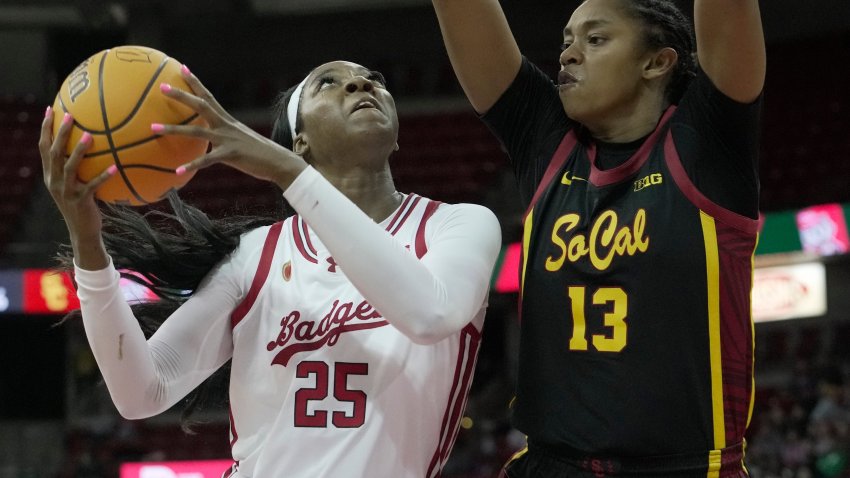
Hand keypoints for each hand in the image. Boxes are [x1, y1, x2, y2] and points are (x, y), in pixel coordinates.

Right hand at [39, 107, 114, 268]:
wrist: (82, 230)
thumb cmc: (82, 203)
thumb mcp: (73, 184)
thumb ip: (76, 166)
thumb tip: (91, 143)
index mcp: (50, 175)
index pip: (43, 147)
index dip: (45, 128)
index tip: (50, 109)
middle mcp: (54, 181)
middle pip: (53, 152)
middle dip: (60, 133)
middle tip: (69, 115)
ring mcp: (66, 191)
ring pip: (69, 166)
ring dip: (79, 150)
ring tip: (90, 135)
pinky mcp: (80, 201)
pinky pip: (92, 185)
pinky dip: (103, 176)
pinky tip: (115, 167)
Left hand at [153, 66, 306, 189]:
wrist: (278, 162)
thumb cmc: (259, 154)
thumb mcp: (239, 141)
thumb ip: (224, 138)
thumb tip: (211, 143)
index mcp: (227, 121)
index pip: (209, 97)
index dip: (195, 83)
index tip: (182, 69)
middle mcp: (226, 126)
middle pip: (200, 105)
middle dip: (181, 95)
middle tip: (162, 87)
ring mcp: (228, 139)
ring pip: (196, 131)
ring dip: (173, 129)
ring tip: (153, 128)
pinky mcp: (231, 155)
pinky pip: (207, 159)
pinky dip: (192, 164)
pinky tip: (178, 171)